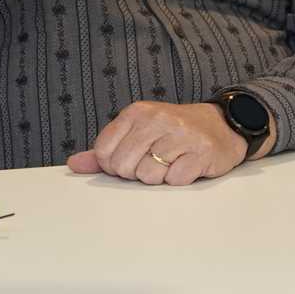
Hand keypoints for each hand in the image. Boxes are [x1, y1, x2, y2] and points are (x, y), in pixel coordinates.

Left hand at [66, 101, 247, 186]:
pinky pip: (175, 180)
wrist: (220, 125)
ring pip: (149, 175)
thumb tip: (74, 165)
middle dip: (136, 173)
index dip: (114, 165)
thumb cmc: (173, 132)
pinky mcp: (201, 152)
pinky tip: (186, 165)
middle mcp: (157, 119)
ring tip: (171, 162)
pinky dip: (179, 179)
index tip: (129, 160)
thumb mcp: (137, 132)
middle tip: (153, 162)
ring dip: (159, 178)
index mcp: (137, 113)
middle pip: (124, 166)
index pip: (104, 152)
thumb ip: (105, 149)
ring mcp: (181, 135)